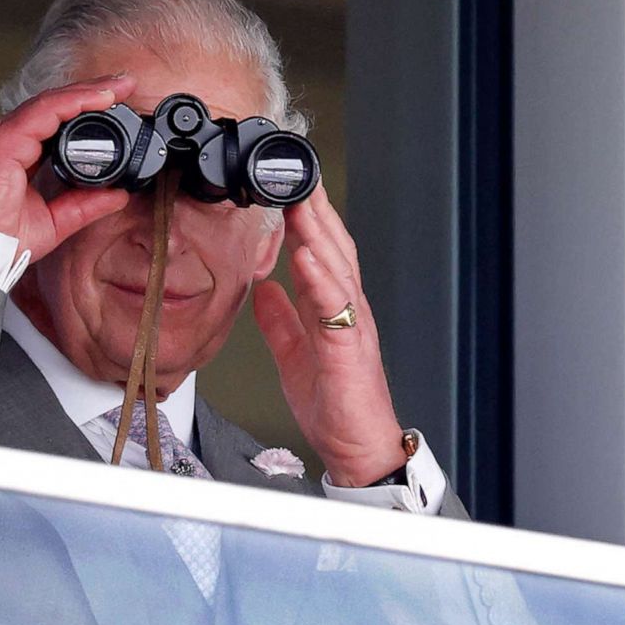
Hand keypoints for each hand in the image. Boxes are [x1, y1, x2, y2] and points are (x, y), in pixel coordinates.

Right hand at [0, 74, 135, 259]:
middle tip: (126, 83)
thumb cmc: (0, 238)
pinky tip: (97, 97)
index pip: (58, 120)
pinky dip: (71, 102)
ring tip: (118, 85)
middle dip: (93, 91)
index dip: (89, 107)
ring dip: (87, 91)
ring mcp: (3, 135)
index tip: (120, 102)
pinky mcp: (2, 140)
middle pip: (56, 105)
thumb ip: (86, 204)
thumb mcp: (57, 220)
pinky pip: (42, 112)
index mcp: (20, 152)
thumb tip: (119, 194)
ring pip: (51, 102)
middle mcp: (11, 138)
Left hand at [253, 188, 407, 485]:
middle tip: (297, 174)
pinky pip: (334, 310)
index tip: (290, 187)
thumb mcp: (296, 356)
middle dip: (316, 211)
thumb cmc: (337, 407)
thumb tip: (264, 288)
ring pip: (338, 271)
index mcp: (335, 311)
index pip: (323, 254)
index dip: (308, 219)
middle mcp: (349, 313)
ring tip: (300, 203)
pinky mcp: (349, 351)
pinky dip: (321, 281)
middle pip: (335, 251)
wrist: (360, 449)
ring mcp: (353, 329)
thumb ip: (281, 321)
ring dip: (319, 235)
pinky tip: (306, 258)